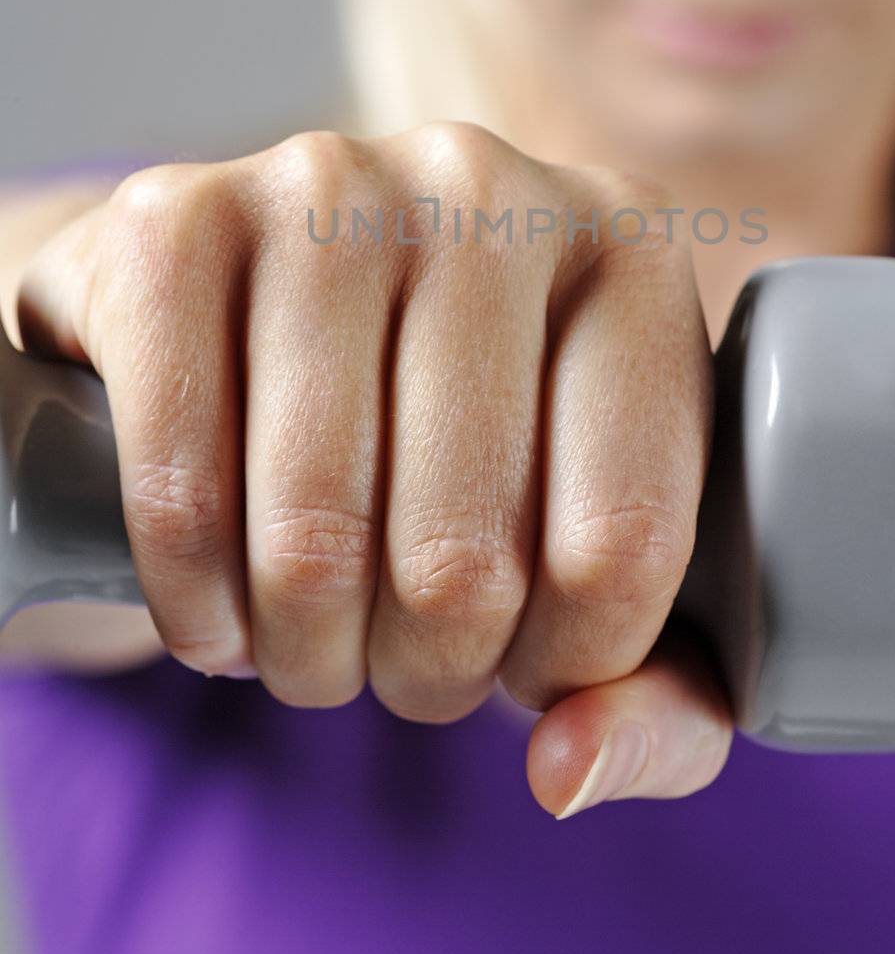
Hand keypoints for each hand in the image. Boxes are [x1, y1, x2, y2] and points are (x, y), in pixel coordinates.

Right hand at [12, 123, 732, 814]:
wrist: (255, 312)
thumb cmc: (453, 442)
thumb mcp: (591, 558)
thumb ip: (658, 695)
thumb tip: (569, 768)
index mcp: (632, 252)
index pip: (626, 543)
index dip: (565, 665)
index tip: (523, 663)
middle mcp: (490, 188)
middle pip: (463, 556)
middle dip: (423, 673)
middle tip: (400, 660)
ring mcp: (327, 185)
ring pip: (313, 531)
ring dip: (305, 650)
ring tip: (311, 636)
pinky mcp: (177, 219)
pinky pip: (179, 482)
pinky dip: (191, 594)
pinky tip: (215, 603)